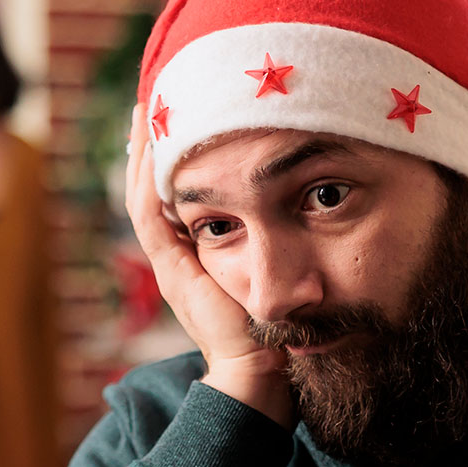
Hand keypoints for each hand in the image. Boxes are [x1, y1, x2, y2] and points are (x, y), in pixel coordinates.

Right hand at [124, 104, 292, 426]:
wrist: (265, 371)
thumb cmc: (286, 329)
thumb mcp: (287, 268)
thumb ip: (291, 237)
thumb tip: (321, 190)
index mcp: (204, 252)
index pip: (184, 191)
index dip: (183, 151)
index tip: (192, 110)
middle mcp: (181, 254)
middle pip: (157, 185)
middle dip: (157, 141)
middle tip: (160, 95)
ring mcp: (172, 262)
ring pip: (145, 193)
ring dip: (146, 148)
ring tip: (148, 106)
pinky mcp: (173, 270)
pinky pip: (148, 213)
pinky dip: (147, 176)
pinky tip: (152, 141)